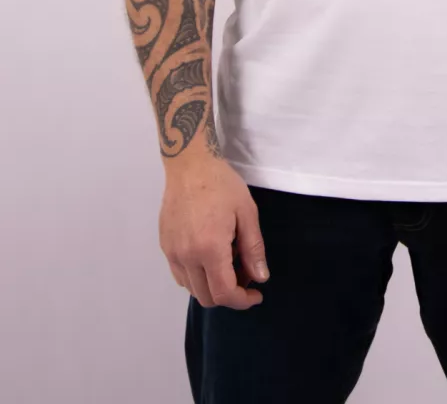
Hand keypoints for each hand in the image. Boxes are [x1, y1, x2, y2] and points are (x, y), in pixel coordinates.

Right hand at [159, 155, 269, 309]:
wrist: (190, 165)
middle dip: (230, 295)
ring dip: (212, 286)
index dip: (242, 301)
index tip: (256, 295)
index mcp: (209, 248)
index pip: (224, 293)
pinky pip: (181, 275)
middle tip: (245, 275)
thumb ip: (253, 249)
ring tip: (228, 262)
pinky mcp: (165, 246)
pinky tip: (210, 257)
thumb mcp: (246, 212)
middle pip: (207, 297)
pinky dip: (197, 277)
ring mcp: (172, 253)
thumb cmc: (222, 184)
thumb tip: (260, 278)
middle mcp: (186, 256)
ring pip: (192, 289)